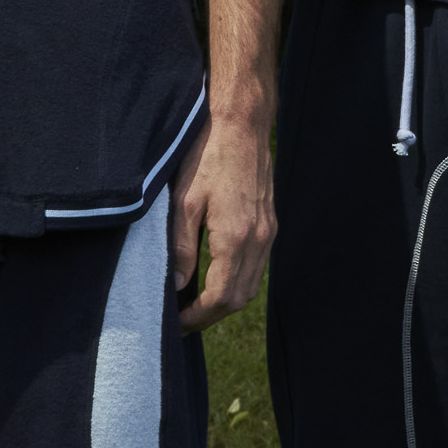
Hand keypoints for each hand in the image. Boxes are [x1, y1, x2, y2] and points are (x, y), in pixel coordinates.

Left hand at [168, 91, 274, 327]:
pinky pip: (257, 266)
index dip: (198, 317)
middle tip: (184, 321)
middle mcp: (259, 240)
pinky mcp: (270, 223)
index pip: (221, 297)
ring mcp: (268, 232)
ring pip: (252, 286)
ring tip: (197, 304)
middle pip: (240, 298)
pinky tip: (216, 277)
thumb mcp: (183, 202)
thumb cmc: (207, 156)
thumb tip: (178, 286)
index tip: (177, 323)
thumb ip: (182, 249)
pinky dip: (238, 281)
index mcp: (236, 237)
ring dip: (226, 301)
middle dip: (211, 315)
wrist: (241, 123)